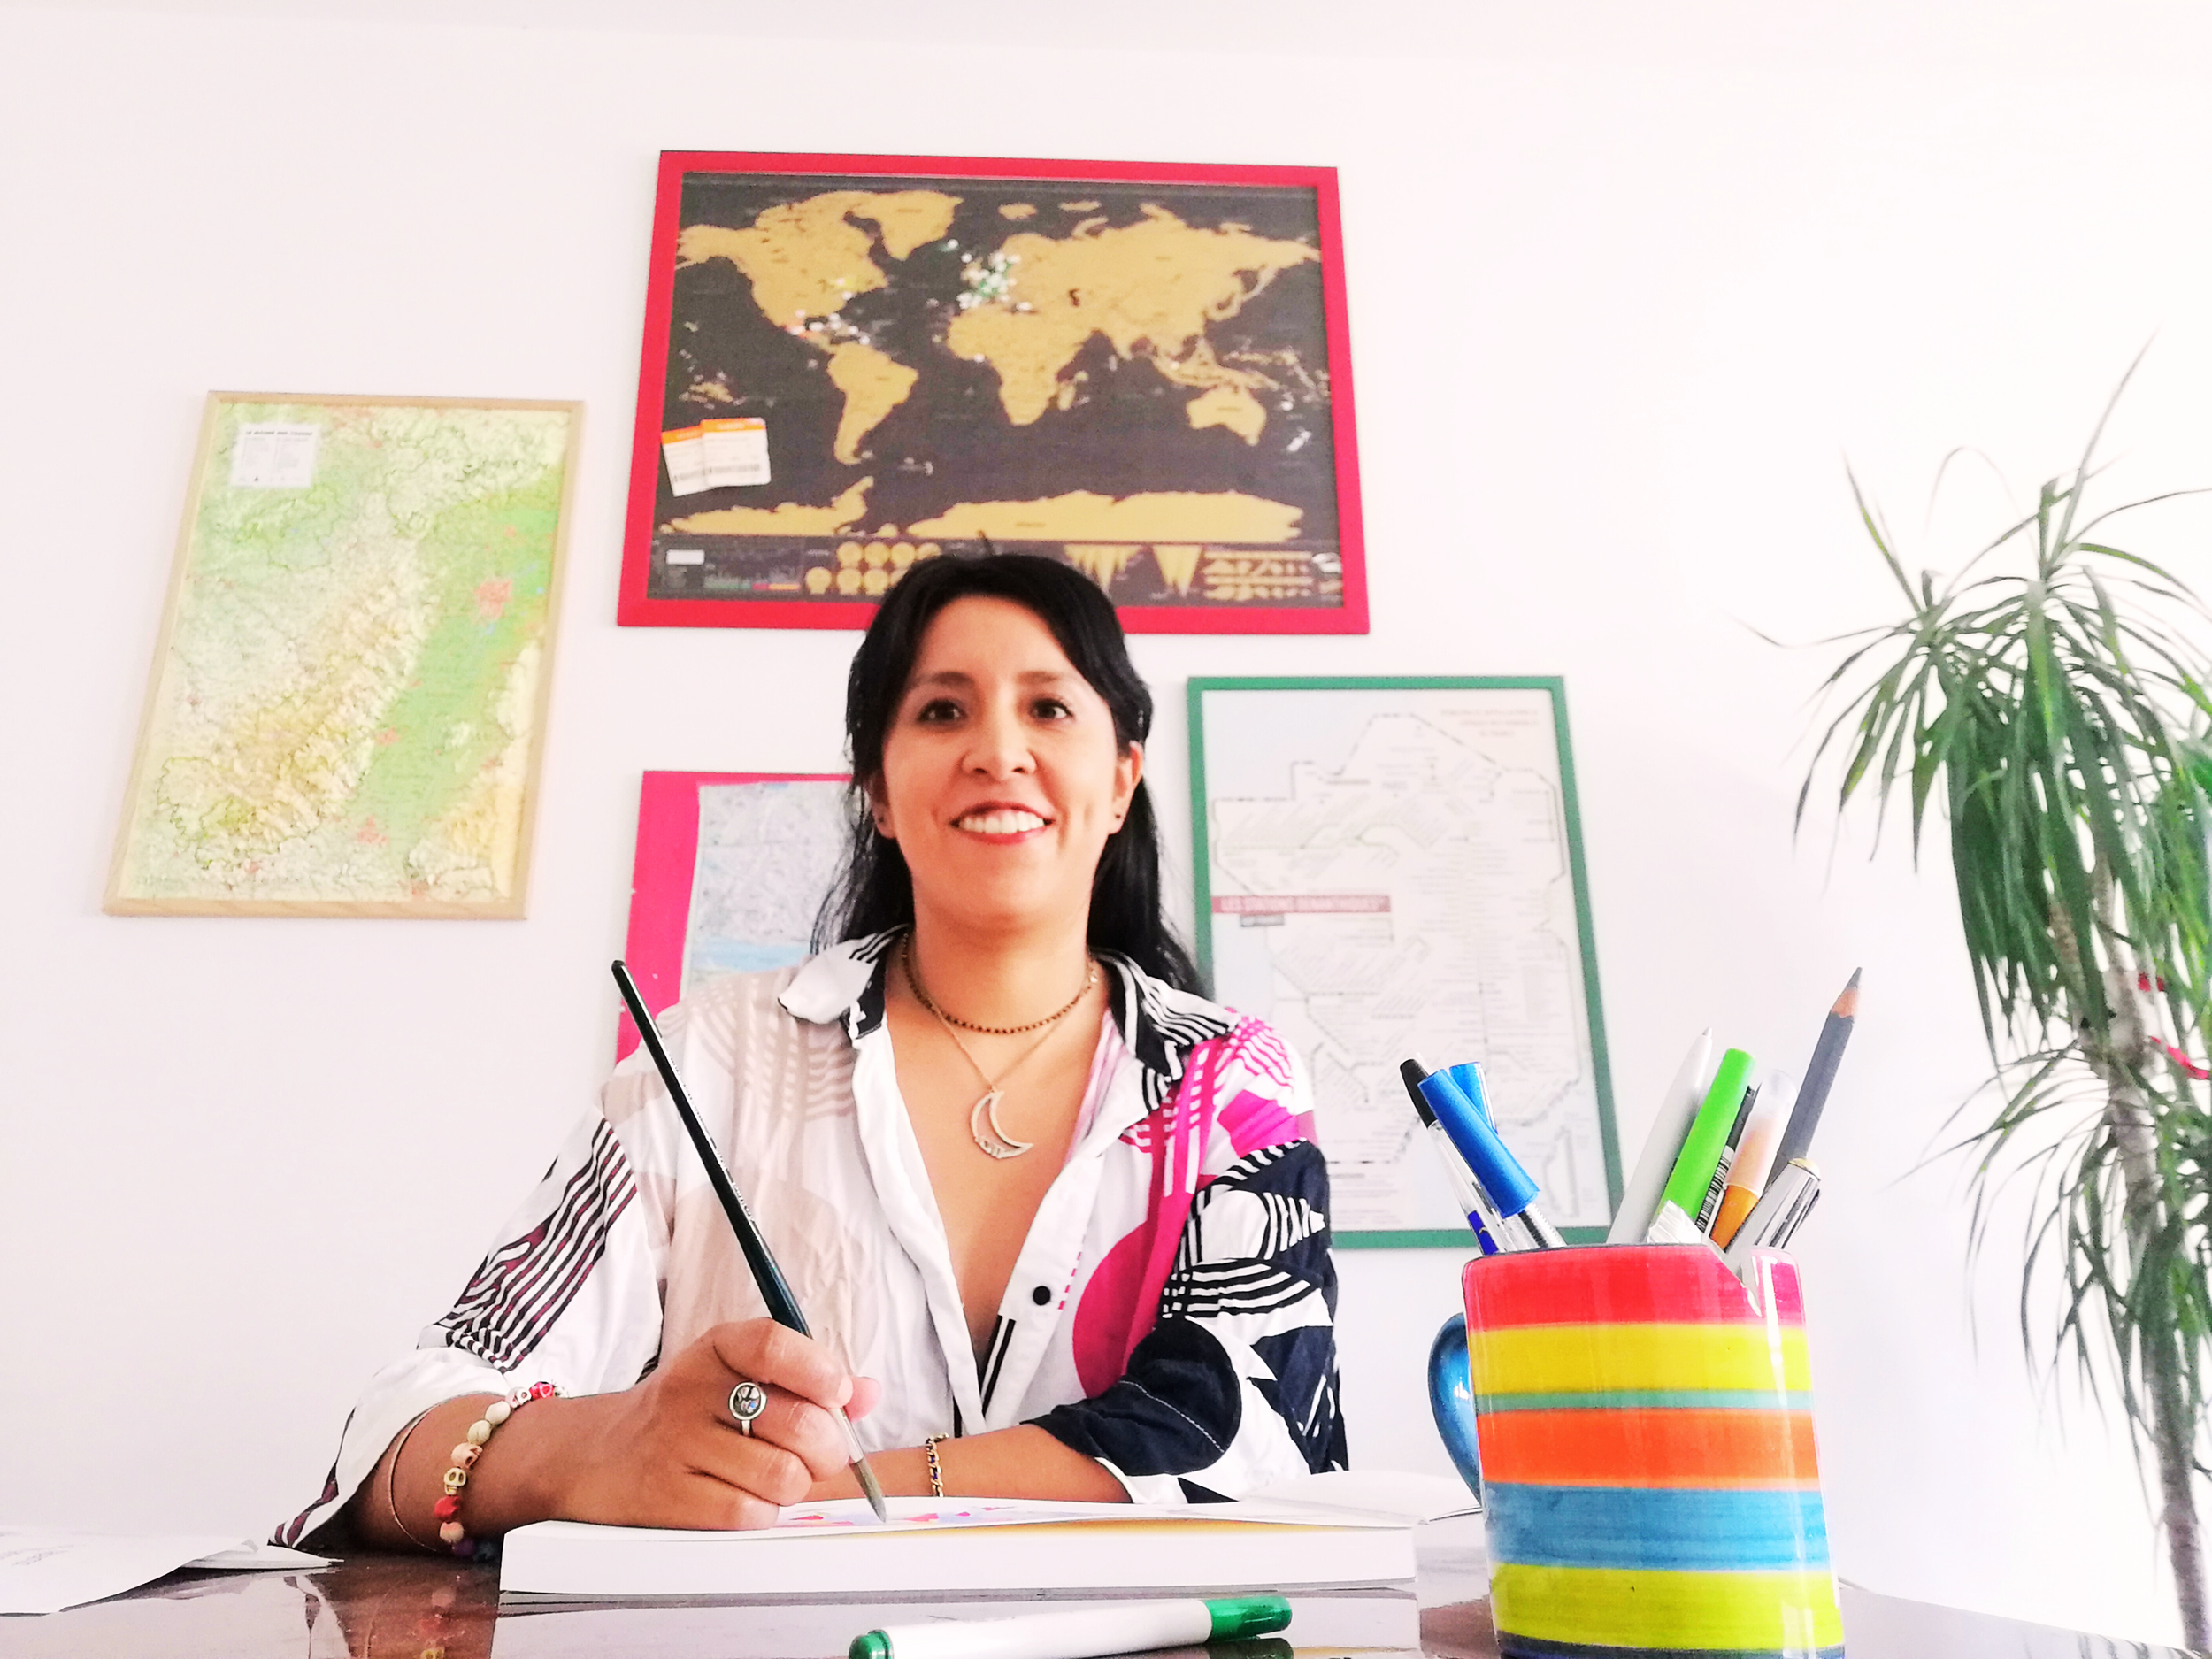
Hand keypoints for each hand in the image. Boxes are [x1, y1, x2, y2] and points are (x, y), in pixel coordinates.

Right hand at [551, 1320, 875, 1529]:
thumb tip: (868, 1393)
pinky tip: (745, 1499)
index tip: (837, 1393)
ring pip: (782, 1475)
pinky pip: (747, 1513)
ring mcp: (675, 1444)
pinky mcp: (666, 1496)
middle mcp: (692, 1389)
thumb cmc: (689, 1414)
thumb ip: (808, 1379)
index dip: (819, 1370)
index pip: (774, 1343)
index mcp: (716, 1348)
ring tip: (776, 1478)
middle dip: (828, 1449)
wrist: (597, 1454)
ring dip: (794, 1486)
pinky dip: (762, 1513)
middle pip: (797, 1422)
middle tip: (819, 1455)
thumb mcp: (739, 1377)